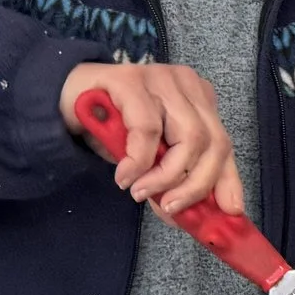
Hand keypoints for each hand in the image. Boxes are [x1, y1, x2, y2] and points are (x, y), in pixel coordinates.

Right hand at [61, 61, 240, 218]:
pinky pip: (147, 130)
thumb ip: (175, 177)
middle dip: (195, 184)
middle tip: (170, 208)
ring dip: (166, 176)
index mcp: (200, 101)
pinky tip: (125, 176)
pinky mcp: (130, 80)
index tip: (228, 211)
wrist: (65, 99)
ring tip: (141, 192)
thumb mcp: (152, 157)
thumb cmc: (114, 128)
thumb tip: (192, 216)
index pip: (224, 145)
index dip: (228, 181)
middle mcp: (187, 85)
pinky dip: (138, 162)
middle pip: (213, 142)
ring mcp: (161, 78)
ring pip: (188, 137)